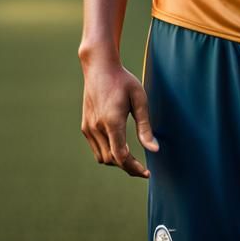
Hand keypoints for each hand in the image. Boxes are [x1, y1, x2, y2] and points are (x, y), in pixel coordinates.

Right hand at [80, 57, 158, 177]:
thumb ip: (145, 126)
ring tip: (132, 158)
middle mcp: (97, 127)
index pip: (120, 156)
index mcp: (112, 121)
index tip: (146, 172)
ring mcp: (88, 128)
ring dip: (117, 162)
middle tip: (142, 168)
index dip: (134, 168)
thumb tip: (154, 150)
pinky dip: (107, 154)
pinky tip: (119, 148)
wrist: (99, 68)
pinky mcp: (85, 127)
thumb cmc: (123, 81)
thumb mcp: (140, 99)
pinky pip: (96, 149)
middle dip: (127, 167)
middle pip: (112, 160)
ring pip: (102, 157)